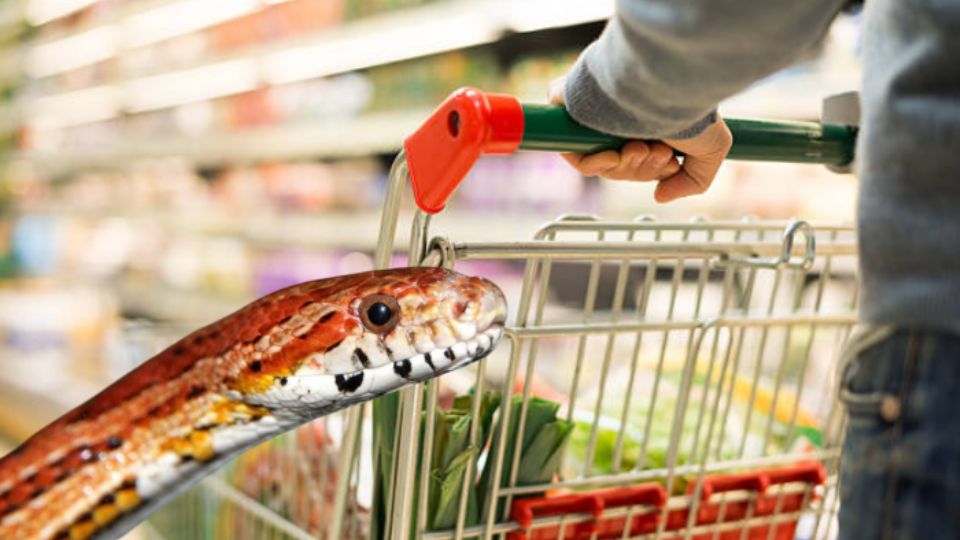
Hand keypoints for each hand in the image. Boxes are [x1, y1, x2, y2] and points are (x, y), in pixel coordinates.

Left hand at [548, 77, 732, 202]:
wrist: (670, 81)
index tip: (669, 164)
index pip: (637, 160)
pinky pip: (572, 151)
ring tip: (643, 147)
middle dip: (641, 169)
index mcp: (647, 121)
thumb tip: (660, 196)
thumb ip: (693, 181)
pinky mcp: (571, 105)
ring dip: (624, 166)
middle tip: (658, 153)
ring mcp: (596, 112)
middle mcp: (621, 115)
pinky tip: (617, 154)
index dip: (651, 171)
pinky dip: (594, 163)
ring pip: (599, 162)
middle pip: (619, 166)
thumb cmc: (692, 108)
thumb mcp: (712, 150)